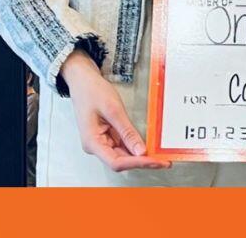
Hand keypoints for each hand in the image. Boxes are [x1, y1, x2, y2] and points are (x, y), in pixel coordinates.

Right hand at [59, 53, 168, 171]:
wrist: (83, 81)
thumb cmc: (91, 91)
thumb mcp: (113, 110)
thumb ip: (127, 132)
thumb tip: (140, 151)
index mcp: (92, 142)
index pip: (117, 162)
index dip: (137, 163)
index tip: (154, 161)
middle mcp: (95, 145)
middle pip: (121, 162)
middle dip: (142, 162)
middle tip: (163, 161)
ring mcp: (100, 142)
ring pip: (123, 156)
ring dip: (140, 157)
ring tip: (158, 156)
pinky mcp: (106, 137)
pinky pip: (122, 147)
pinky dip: (135, 148)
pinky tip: (147, 148)